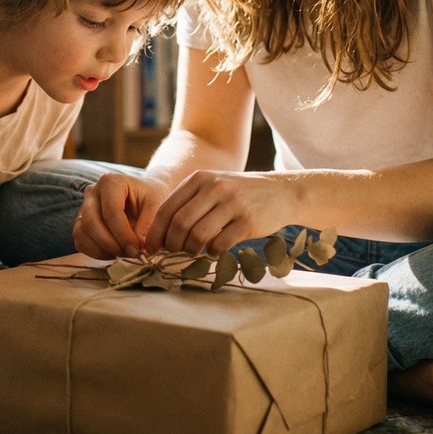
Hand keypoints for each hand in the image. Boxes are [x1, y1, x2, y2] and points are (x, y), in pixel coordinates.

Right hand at [74, 172, 169, 258]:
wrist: (145, 198)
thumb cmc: (151, 199)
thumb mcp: (157, 207)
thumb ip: (148, 226)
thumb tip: (137, 247)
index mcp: (111, 182)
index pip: (111, 211)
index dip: (123, 235)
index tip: (137, 250)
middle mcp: (92, 192)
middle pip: (91, 222)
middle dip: (110, 244)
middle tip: (130, 254)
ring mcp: (84, 207)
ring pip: (81, 233)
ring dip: (102, 249)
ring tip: (124, 253)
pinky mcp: (82, 223)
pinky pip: (80, 241)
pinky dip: (95, 252)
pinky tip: (114, 253)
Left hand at [147, 170, 301, 255]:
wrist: (281, 192)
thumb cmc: (239, 194)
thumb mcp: (212, 187)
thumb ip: (188, 204)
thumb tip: (160, 234)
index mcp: (199, 179)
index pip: (166, 209)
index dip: (155, 233)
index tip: (151, 249)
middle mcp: (214, 188)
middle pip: (179, 224)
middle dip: (171, 245)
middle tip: (172, 254)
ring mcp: (232, 204)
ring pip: (198, 235)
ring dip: (191, 250)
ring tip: (193, 253)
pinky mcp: (247, 221)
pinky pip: (220, 244)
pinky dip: (211, 253)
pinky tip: (213, 251)